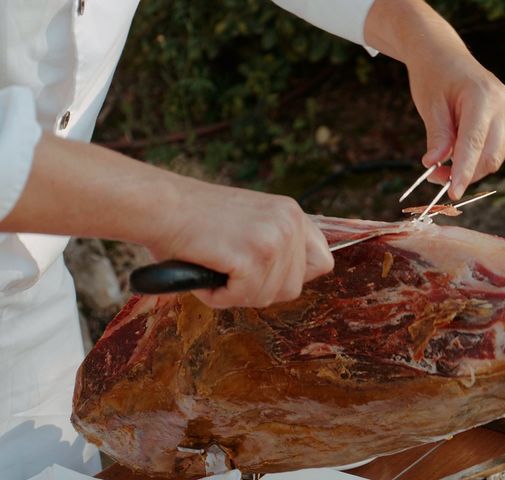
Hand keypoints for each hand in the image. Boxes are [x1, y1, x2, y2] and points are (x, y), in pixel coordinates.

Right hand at [150, 180, 333, 308]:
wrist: (161, 206)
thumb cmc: (195, 221)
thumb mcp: (252, 223)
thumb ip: (276, 244)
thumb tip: (293, 278)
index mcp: (292, 213)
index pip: (321, 261)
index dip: (293, 276)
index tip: (266, 276)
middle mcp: (290, 222)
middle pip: (293, 288)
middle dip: (259, 290)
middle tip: (228, 272)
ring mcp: (273, 238)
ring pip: (267, 296)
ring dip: (235, 293)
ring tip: (214, 265)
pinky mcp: (252, 255)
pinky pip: (243, 297)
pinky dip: (219, 295)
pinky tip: (206, 270)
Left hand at [365, 0, 504, 199]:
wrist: (443, 54)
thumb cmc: (433, 76)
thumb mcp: (430, 107)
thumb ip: (437, 136)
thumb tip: (434, 165)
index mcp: (482, 98)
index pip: (474, 145)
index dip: (463, 173)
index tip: (452, 193)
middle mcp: (503, 104)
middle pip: (490, 156)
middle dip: (465, 174)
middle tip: (435, 178)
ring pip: (495, 157)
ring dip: (469, 170)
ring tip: (440, 168)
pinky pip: (495, 148)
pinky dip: (475, 159)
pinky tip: (455, 155)